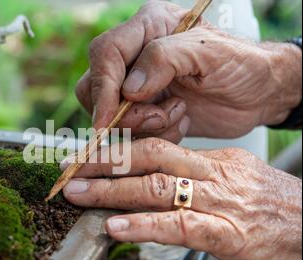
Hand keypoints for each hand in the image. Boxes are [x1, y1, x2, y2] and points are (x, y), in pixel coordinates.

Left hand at [61, 139, 301, 259]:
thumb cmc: (277, 213)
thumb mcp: (234, 186)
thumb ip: (195, 183)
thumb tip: (155, 185)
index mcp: (212, 162)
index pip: (156, 147)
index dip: (118, 152)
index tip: (88, 157)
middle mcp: (212, 174)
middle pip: (150, 157)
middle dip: (105, 162)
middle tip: (71, 168)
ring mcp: (219, 202)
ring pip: (157, 186)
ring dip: (112, 190)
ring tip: (79, 193)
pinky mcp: (228, 233)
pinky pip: (179, 225)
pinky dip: (144, 225)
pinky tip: (116, 226)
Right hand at [77, 0, 301, 139]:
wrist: (259, 94)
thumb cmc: (242, 64)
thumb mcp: (209, 52)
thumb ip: (164, 59)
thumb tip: (128, 89)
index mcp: (147, 28)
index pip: (105, 54)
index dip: (102, 89)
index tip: (108, 120)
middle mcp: (135, 57)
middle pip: (95, 88)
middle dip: (124, 113)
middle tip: (160, 116)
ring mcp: (138, 87)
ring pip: (111, 116)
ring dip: (145, 125)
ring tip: (178, 113)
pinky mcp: (145, 112)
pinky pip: (130, 134)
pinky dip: (155, 135)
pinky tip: (180, 120)